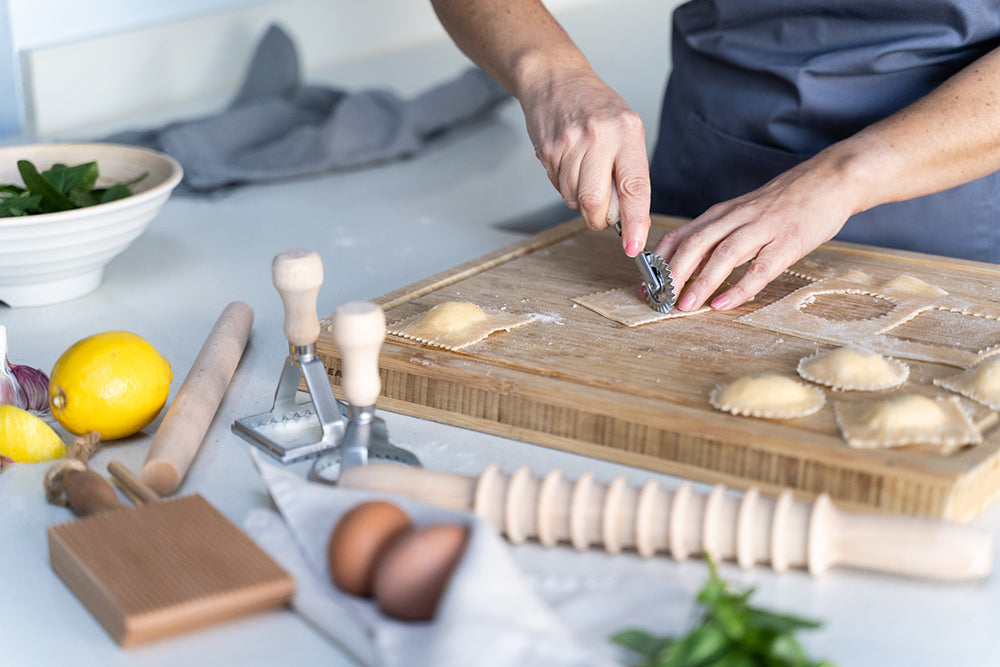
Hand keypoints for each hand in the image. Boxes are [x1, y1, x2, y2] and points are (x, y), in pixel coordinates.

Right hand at [518, 66, 650, 255]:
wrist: (555, 80)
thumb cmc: (596, 107)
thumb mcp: (626, 130)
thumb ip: (631, 172)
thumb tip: (634, 219)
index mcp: (626, 132)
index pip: (634, 187)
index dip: (634, 222)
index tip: (634, 246)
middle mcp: (599, 137)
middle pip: (596, 202)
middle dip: (600, 218)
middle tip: (604, 212)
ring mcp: (569, 144)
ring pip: (575, 200)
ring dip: (583, 202)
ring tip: (586, 175)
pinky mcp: (548, 151)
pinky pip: (559, 189)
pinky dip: (567, 187)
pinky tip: (570, 165)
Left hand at [652, 156, 859, 310]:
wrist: (830, 180)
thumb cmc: (785, 202)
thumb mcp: (743, 213)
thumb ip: (718, 235)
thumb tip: (689, 264)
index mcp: (722, 213)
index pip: (680, 234)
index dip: (659, 260)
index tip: (644, 284)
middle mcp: (736, 218)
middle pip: (695, 243)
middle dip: (672, 273)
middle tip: (658, 299)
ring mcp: (764, 228)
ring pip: (724, 254)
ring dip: (701, 282)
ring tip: (684, 306)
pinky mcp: (789, 241)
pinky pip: (761, 266)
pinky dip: (740, 287)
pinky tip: (725, 304)